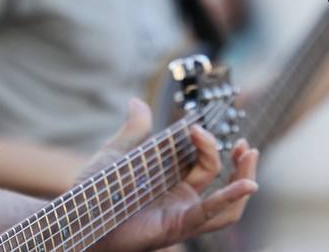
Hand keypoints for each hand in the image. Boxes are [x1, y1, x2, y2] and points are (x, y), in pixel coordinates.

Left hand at [91, 99, 258, 251]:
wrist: (77, 214)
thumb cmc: (93, 190)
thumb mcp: (116, 153)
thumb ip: (133, 131)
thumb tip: (136, 102)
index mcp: (170, 179)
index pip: (202, 160)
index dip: (209, 143)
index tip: (198, 126)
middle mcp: (179, 198)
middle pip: (219, 178)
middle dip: (238, 162)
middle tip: (246, 145)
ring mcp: (180, 213)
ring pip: (226, 203)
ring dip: (243, 181)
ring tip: (251, 157)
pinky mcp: (177, 226)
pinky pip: (210, 215)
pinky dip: (230, 200)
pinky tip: (246, 185)